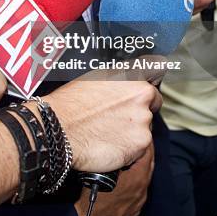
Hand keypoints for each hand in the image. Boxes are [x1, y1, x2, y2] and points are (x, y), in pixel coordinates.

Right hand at [45, 78, 160, 171]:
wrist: (60, 129)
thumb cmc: (71, 104)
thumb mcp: (94, 77)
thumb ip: (118, 79)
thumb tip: (124, 81)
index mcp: (131, 74)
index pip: (156, 67)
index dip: (152, 77)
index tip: (150, 81)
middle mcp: (142, 94)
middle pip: (153, 102)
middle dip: (141, 109)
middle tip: (119, 117)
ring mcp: (144, 119)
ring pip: (145, 125)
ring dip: (133, 130)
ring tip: (108, 133)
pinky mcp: (141, 143)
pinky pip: (140, 146)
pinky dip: (129, 148)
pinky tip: (110, 144)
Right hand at [75, 147, 153, 215]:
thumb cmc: (93, 198)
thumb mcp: (102, 170)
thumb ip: (114, 158)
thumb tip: (116, 146)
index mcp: (138, 179)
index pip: (148, 154)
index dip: (146, 142)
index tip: (143, 132)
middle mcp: (142, 191)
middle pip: (149, 166)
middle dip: (146, 152)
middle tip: (140, 140)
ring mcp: (139, 203)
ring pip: (144, 179)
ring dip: (141, 167)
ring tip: (132, 156)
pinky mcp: (133, 211)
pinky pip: (138, 191)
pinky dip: (136, 181)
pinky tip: (126, 177)